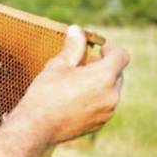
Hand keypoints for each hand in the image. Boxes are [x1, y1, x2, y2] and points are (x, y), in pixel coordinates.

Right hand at [14, 25, 129, 144]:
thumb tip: (76, 30)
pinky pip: (103, 107)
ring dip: (99, 84)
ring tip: (76, 84)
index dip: (111, 49)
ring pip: (110, 92)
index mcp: (103, 76)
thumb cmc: (45, 94)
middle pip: (117, 74)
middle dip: (103, 67)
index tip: (99, 49)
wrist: (36, 127)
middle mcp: (111, 95)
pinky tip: (74, 100)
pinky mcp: (99, 124)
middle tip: (83, 66)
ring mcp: (106, 112)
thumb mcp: (58, 66)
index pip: (121, 56)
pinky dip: (94, 100)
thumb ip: (73, 47)